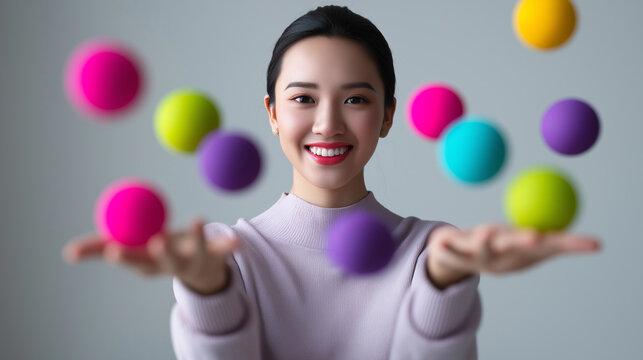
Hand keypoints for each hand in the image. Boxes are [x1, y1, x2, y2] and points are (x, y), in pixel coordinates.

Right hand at [62, 218, 240, 294]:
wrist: (199, 271)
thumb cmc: (158, 254)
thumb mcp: (132, 252)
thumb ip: (101, 250)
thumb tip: (68, 254)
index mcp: (151, 263)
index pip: (135, 261)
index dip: (125, 256)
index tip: (113, 249)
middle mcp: (173, 265)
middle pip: (166, 260)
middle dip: (162, 252)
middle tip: (157, 240)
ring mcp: (196, 261)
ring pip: (197, 250)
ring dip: (197, 236)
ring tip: (198, 219)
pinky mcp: (217, 256)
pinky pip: (224, 249)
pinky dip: (230, 244)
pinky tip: (237, 241)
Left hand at [426, 224, 600, 288]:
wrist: (454, 260)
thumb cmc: (496, 248)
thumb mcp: (526, 244)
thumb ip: (553, 239)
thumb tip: (593, 239)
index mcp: (520, 252)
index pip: (548, 247)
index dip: (568, 245)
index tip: (592, 242)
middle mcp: (500, 257)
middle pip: (514, 248)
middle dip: (525, 242)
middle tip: (537, 236)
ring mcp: (475, 256)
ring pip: (482, 249)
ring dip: (485, 241)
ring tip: (486, 232)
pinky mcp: (452, 253)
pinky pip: (449, 250)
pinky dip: (446, 247)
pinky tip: (441, 243)